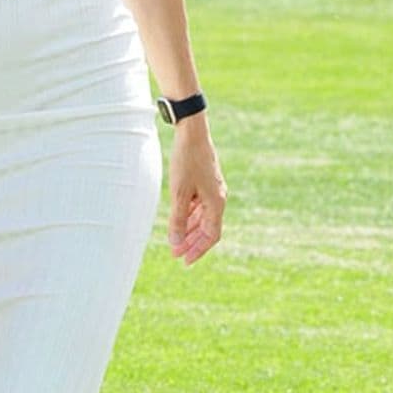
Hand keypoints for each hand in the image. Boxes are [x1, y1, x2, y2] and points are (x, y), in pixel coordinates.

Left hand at [166, 116, 224, 264]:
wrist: (192, 132)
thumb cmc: (187, 161)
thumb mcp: (179, 192)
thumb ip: (177, 219)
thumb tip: (176, 242)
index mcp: (216, 203)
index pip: (210, 235)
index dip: (198, 250)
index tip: (184, 261)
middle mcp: (218, 198)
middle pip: (207, 228)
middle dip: (191, 242)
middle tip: (175, 253)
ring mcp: (212, 189)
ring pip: (202, 217)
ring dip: (189, 230)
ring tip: (175, 240)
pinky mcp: (205, 182)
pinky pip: (199, 206)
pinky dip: (190, 215)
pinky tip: (178, 220)